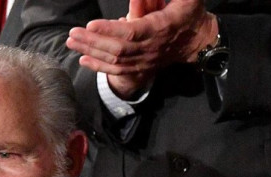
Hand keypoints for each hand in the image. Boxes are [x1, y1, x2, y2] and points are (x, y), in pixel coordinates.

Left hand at [66, 0, 214, 98]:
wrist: (198, 40)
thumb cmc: (189, 12)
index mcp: (159, 28)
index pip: (131, 32)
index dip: (110, 30)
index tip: (91, 24)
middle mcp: (151, 48)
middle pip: (117, 49)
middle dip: (93, 42)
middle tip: (72, 33)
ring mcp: (146, 60)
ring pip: (115, 61)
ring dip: (91, 52)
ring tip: (72, 43)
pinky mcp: (142, 66)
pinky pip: (119, 70)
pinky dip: (99, 67)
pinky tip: (83, 60)